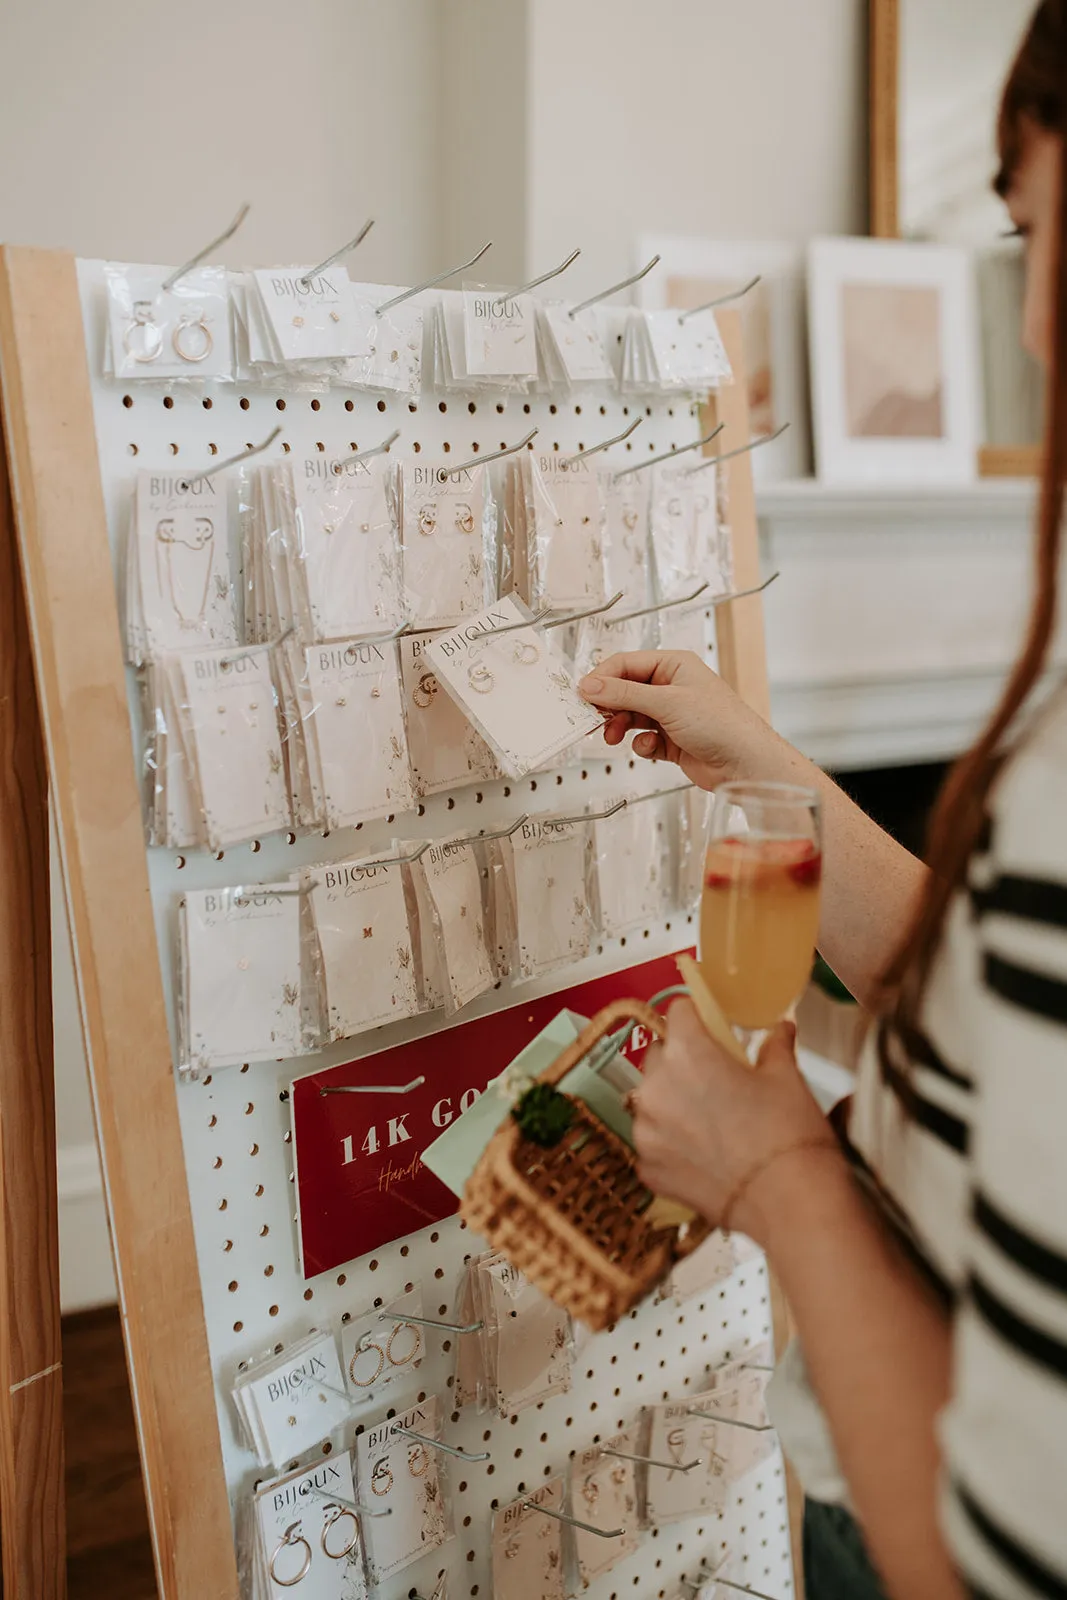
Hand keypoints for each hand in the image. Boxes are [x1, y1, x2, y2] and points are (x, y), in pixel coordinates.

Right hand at [578, 649, 787, 790]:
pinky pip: (644, 738)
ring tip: (614, 736)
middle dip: (609, 706)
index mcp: (674, 666)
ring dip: (621, 727)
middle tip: (592, 719)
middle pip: (626, 691)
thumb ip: (624, 693)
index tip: (582, 694)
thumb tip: (592, 685)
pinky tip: (649, 747)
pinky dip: (641, 745)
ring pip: (632, 716)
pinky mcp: (673, 740)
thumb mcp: (666, 702)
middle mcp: (672, 687)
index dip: (602, 678)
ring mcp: (673, 714)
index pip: (626, 664)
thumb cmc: (722, 724)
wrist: (746, 763)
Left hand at [631, 1000, 841, 1246]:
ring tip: (708, 1123)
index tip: (712, 1029)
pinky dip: (671, 1145)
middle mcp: (655, 1087)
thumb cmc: (789, 1130)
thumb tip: (781, 1026)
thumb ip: (774, 1045)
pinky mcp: (648, 1169)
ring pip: (651, 1100)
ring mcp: (646, 1132)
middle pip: (659, 1056)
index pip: (678, 1012)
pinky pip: (653, 1143)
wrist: (790, 1202)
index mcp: (686, 1053)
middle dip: (682, 1060)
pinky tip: (702, 1156)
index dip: (697, 1017)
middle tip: (715, 1079)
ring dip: (672, 1103)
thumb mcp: (786, 1077)